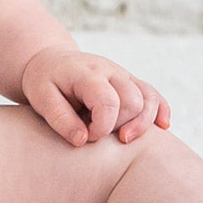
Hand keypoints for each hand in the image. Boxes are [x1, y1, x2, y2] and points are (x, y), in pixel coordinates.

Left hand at [21, 46, 171, 146]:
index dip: (102, 127)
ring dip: (141, 123)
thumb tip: (83, 140)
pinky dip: (160, 110)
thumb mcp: (40, 98)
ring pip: (149, 98)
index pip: (108, 101)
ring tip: (124, 139)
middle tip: (98, 136)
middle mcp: (110, 71)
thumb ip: (60, 118)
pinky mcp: (130, 82)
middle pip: (133, 102)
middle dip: (120, 126)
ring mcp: (123, 75)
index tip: (88, 138)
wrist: (50, 61)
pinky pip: (153, 94)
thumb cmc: (44, 81)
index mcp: (87, 73)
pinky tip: (162, 126)